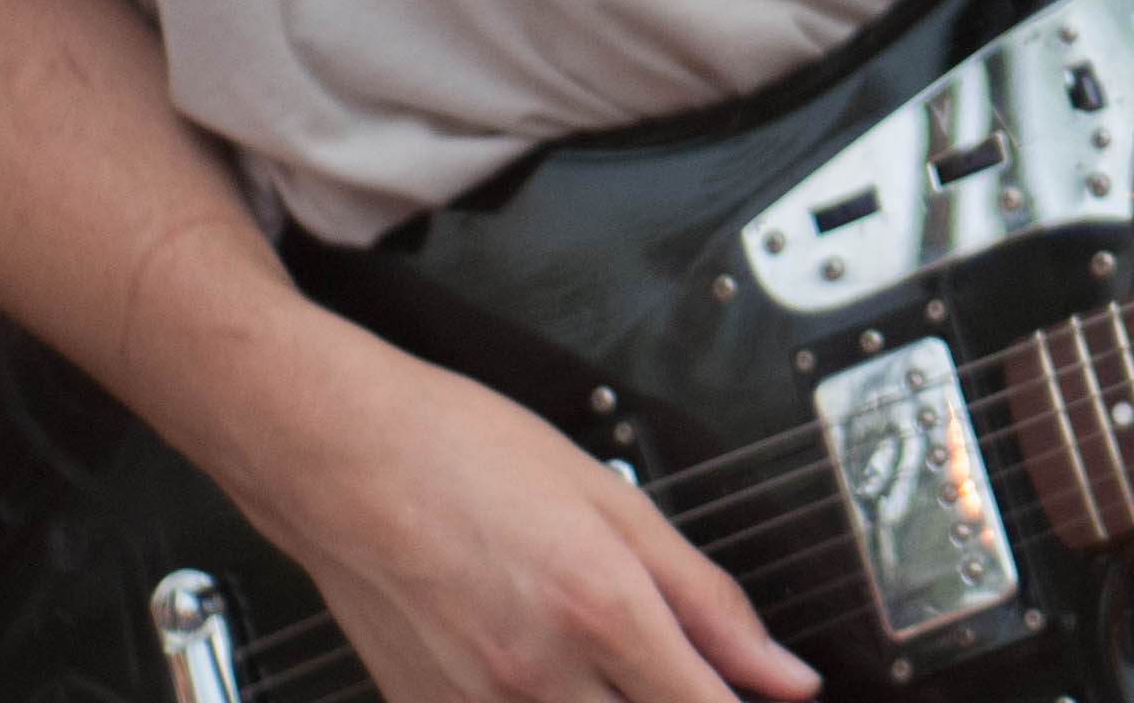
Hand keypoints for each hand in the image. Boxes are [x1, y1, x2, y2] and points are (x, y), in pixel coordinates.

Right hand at [229, 332, 818, 702]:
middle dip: (674, 702)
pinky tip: (544, 672)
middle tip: (677, 671)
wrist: (344, 456)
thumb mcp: (619, 505)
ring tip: (605, 659)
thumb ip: (712, 602)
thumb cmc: (470, 456)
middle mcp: (538, 675)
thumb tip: (789, 676)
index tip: (769, 701)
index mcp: (601, 608)